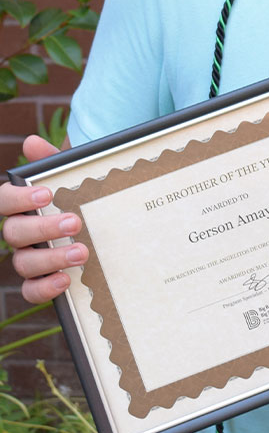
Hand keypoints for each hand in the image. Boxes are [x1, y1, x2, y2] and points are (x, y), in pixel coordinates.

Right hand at [0, 135, 87, 303]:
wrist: (95, 214)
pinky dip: (45, 288)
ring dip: (50, 259)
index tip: (47, 194)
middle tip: (74, 222)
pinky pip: (31, 290)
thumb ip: (51, 161)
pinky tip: (66, 280)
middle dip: (43, 229)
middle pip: (13, 233)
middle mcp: (18, 232)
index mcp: (20, 204)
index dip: (18, 198)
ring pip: (22, 263)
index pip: (3, 200)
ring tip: (82, 252)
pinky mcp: (40, 280)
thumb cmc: (74, 193)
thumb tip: (32, 142)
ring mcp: (27, 257)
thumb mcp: (68, 175)